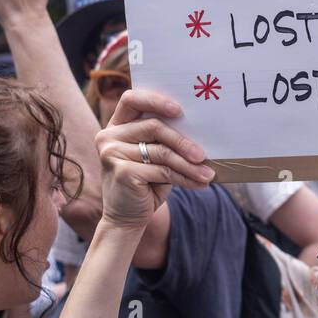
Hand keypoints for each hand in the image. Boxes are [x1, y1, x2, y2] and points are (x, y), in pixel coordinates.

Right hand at [94, 89, 213, 228]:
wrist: (126, 218)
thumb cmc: (146, 183)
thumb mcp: (156, 158)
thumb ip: (166, 141)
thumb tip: (202, 134)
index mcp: (117, 126)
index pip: (132, 99)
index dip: (156, 100)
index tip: (180, 110)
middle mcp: (109, 136)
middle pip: (154, 126)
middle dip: (183, 141)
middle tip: (203, 155)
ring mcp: (112, 153)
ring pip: (162, 152)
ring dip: (189, 164)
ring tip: (208, 173)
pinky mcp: (122, 172)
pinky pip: (162, 171)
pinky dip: (185, 178)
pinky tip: (199, 183)